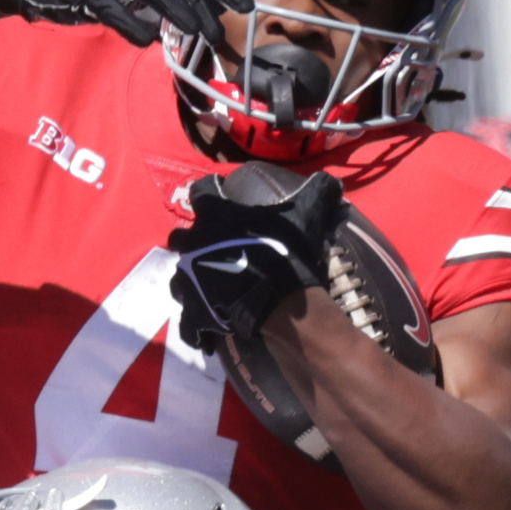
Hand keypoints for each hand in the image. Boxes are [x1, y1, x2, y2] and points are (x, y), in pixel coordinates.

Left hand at [170, 170, 343, 351]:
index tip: (217, 195)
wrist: (277, 300)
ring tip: (205, 284)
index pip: (201, 192)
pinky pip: (188, 322)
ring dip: (189, 279)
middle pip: (179, 238)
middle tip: (209, 247)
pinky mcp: (193, 311)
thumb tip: (333, 181)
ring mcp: (189, 279)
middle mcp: (193, 244)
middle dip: (192, 242)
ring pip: (177, 278)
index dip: (209, 192)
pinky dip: (196, 325)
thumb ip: (317, 191)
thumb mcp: (307, 213)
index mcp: (214, 215)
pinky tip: (206, 327)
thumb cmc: (286, 251)